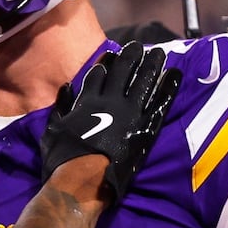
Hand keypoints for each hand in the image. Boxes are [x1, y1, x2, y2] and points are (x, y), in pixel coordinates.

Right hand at [41, 40, 181, 202]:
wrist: (82, 181)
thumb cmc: (63, 160)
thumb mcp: (52, 131)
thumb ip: (60, 107)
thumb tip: (66, 88)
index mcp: (87, 101)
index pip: (98, 73)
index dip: (106, 62)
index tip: (113, 53)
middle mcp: (110, 101)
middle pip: (124, 71)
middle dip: (131, 56)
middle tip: (137, 46)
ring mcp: (130, 113)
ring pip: (144, 81)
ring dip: (152, 65)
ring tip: (159, 53)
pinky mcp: (145, 128)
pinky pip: (160, 102)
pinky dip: (168, 86)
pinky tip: (175, 74)